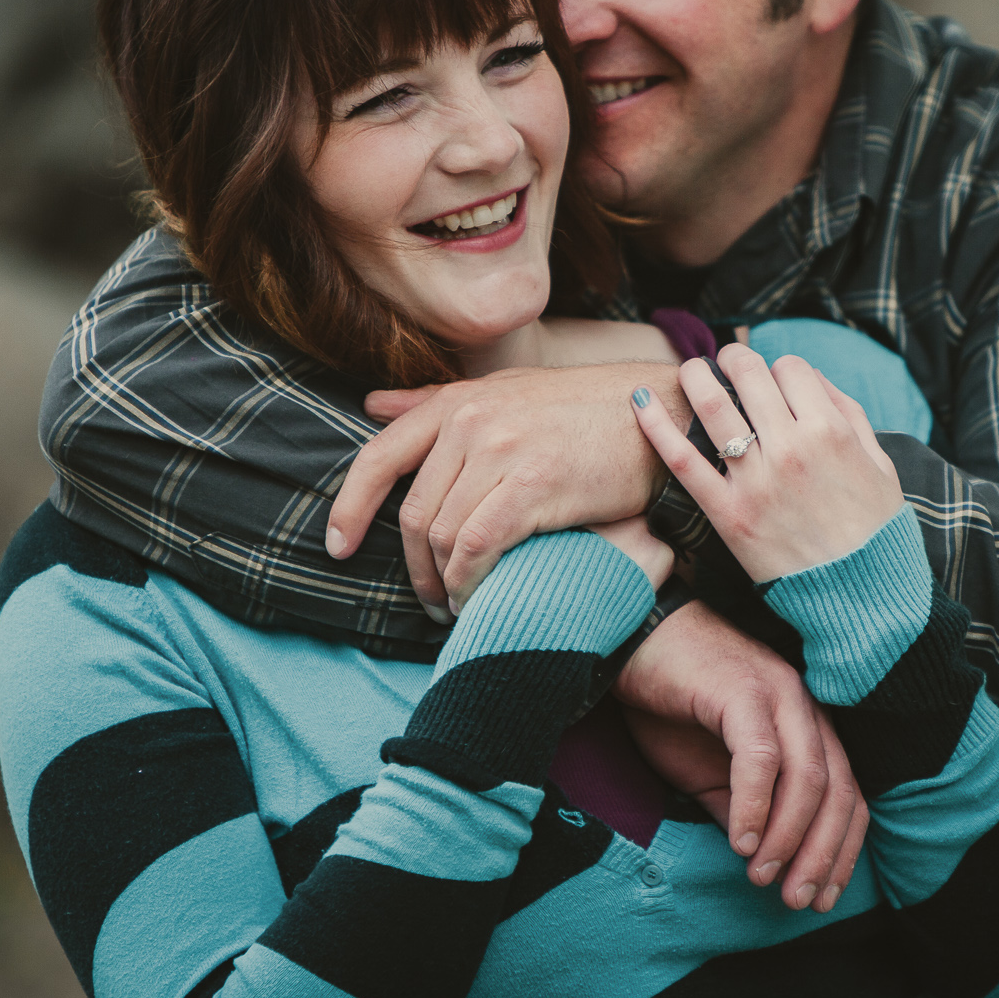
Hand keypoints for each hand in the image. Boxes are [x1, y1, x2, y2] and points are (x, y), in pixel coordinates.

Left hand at [326, 364, 691, 617]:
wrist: (659, 415)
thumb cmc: (586, 410)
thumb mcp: (506, 392)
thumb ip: (437, 402)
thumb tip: (371, 404)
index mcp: (458, 402)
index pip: (379, 458)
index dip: (349, 508)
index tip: (338, 548)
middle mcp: (470, 421)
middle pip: (413, 512)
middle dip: (412, 567)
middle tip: (429, 599)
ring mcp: (500, 451)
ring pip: (442, 536)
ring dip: (444, 584)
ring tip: (460, 605)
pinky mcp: (533, 485)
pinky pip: (477, 547)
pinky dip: (469, 583)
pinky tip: (479, 598)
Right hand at [616, 601, 868, 911]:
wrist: (630, 642)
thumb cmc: (670, 705)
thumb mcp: (712, 774)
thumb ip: (745, 811)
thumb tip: (765, 862)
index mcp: (807, 727)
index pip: (848, 797)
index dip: (842, 852)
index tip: (824, 899)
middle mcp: (804, 707)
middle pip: (838, 792)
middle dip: (822, 855)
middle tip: (798, 900)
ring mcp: (777, 693)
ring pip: (808, 777)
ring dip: (790, 837)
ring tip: (763, 875)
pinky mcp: (741, 689)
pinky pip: (760, 756)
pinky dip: (755, 804)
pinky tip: (740, 840)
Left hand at [632, 345, 905, 581]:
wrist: (860, 595)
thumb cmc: (873, 529)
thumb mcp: (879, 463)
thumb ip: (848, 412)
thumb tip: (810, 376)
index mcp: (830, 431)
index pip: (790, 368)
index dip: (780, 368)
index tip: (775, 382)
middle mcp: (790, 448)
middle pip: (748, 375)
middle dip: (734, 358)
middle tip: (726, 362)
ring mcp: (755, 481)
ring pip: (712, 406)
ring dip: (695, 376)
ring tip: (690, 370)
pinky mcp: (728, 513)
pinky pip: (683, 461)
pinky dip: (656, 426)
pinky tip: (639, 401)